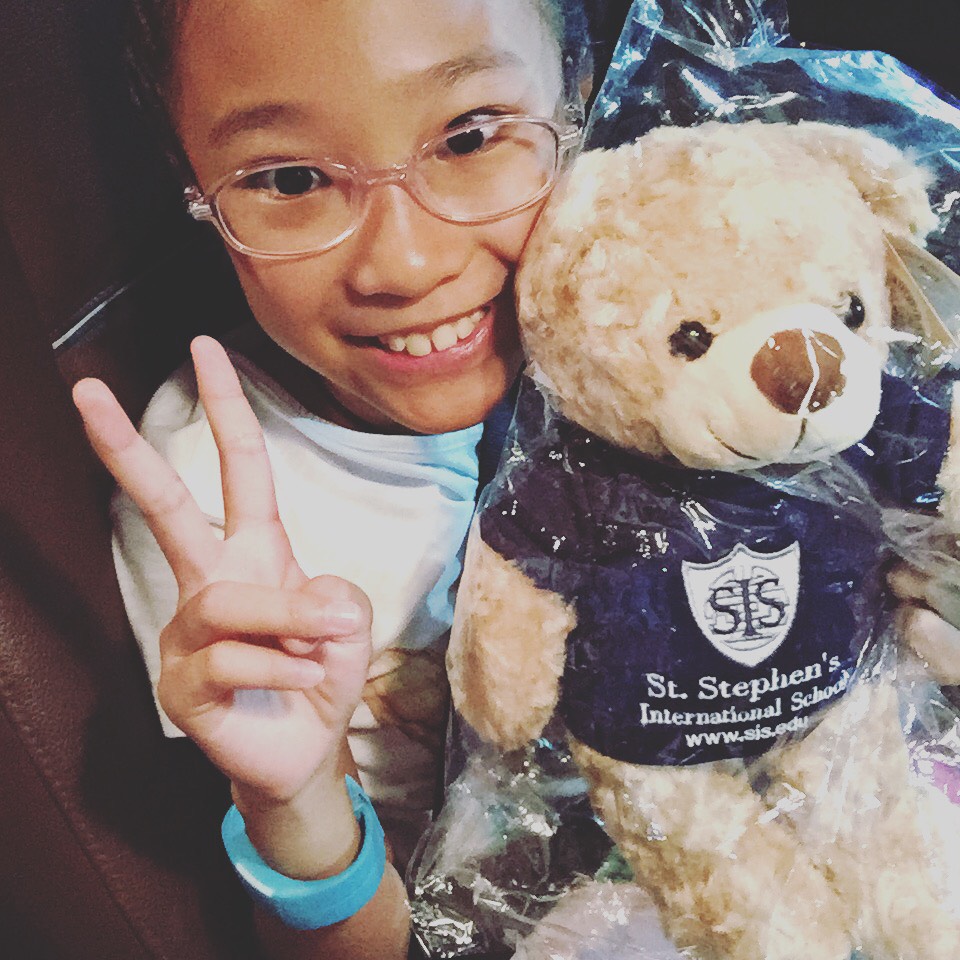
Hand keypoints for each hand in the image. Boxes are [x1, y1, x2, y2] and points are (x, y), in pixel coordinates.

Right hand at [73, 337, 372, 803]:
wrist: (306, 750)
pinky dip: (285, 668)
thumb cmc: (321, 670)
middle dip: (127, 449)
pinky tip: (301, 680)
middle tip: (84, 390)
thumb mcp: (347, 622)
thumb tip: (310, 603)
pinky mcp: (180, 685)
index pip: (239, 467)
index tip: (206, 346)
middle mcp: (212, 580)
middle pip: (164, 508)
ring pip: (226, 600)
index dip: (227, 408)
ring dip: (288, 619)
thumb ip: (334, 598)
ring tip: (325, 644)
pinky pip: (235, 660)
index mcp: (255, 550)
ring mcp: (186, 632)